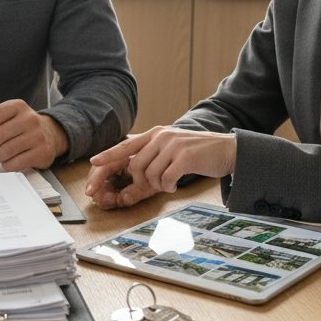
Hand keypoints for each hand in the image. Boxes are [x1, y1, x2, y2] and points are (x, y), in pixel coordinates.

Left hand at [0, 99, 68, 170]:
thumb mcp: (5, 118)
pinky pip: (15, 163)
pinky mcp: (42, 152)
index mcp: (18, 106)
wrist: (50, 133)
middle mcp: (29, 119)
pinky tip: (8, 161)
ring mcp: (37, 136)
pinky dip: (6, 165)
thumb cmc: (20, 126)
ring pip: (5, 151)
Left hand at [85, 126, 235, 208]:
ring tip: (170, 183)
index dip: (108, 155)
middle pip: (136, 166)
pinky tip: (176, 184)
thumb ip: (154, 152)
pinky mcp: (185, 157)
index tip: (93, 163)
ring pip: (150, 174)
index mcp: (155, 134)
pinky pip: (166, 179)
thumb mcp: (172, 146)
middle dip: (142, 183)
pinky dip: (168, 186)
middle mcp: (162, 136)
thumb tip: (133, 167)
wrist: (227, 149)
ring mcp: (173, 145)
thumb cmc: (198, 152)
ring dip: (158, 185)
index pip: (126, 145)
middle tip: (156, 187)